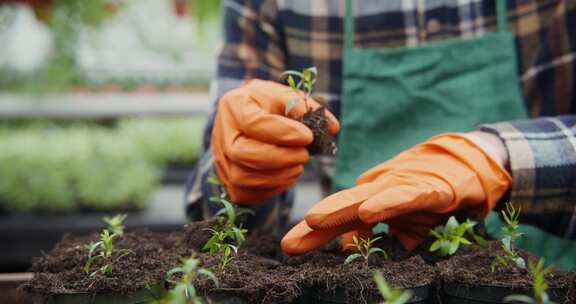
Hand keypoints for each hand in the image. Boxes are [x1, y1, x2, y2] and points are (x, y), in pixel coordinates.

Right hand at [212, 79, 338, 203]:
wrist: (246, 120)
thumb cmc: (268, 106)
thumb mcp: (285, 96)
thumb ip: (307, 109)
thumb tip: (332, 128)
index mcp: (233, 105)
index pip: (253, 123)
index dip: (283, 133)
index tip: (307, 136)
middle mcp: (221, 134)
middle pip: (243, 154)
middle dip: (280, 158)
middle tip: (304, 154)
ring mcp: (221, 160)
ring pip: (244, 177)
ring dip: (278, 175)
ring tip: (298, 165)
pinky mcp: (227, 181)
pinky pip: (247, 193)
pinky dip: (271, 188)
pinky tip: (286, 175)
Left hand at [281, 133, 510, 254]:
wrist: (467, 165)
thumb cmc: (427, 193)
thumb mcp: (399, 222)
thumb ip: (374, 234)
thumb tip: (347, 246)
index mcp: (370, 200)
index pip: (337, 219)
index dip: (313, 234)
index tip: (290, 246)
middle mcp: (379, 190)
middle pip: (343, 208)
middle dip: (316, 225)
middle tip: (290, 241)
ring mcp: (401, 186)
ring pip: (367, 197)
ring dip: (340, 208)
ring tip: (315, 220)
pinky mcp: (428, 188)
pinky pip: (405, 197)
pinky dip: (388, 203)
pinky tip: (369, 211)